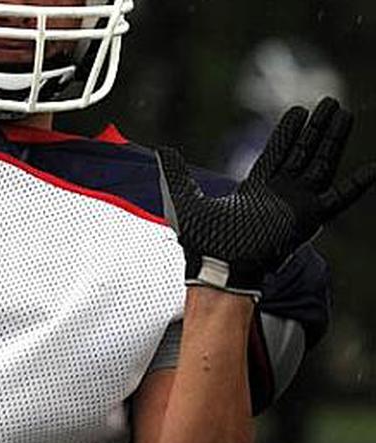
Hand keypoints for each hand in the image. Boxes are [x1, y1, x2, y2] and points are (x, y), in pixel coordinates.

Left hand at [157, 97, 375, 297]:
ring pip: (321, 163)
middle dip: (316, 128)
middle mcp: (279, 195)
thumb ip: (175, 173)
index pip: (277, 152)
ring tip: (345, 113)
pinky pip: (339, 199)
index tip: (298, 110)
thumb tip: (162, 150)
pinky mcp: (308, 218)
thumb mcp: (182, 198)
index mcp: (255, 189)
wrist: (217, 265)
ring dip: (332, 139)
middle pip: (303, 152)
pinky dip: (358, 185)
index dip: (288, 132)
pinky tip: (373, 169)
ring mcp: (296, 205)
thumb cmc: (200, 240)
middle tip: (330, 102)